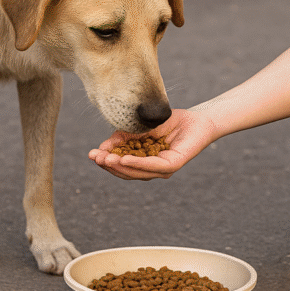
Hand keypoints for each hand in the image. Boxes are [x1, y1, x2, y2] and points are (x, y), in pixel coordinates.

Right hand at [88, 108, 216, 179]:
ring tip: (106, 159)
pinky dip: (137, 163)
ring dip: (120, 166)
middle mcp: (154, 169)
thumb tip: (102, 147)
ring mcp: (164, 169)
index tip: (91, 155)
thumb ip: (122, 137)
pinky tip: (124, 159)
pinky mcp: (174, 164)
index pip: (123, 166)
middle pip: (128, 172)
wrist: (197, 118)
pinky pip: (153, 166)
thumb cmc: (170, 122)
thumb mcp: (139, 128)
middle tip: (95, 158)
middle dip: (110, 166)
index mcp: (146, 162)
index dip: (107, 162)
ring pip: (138, 172)